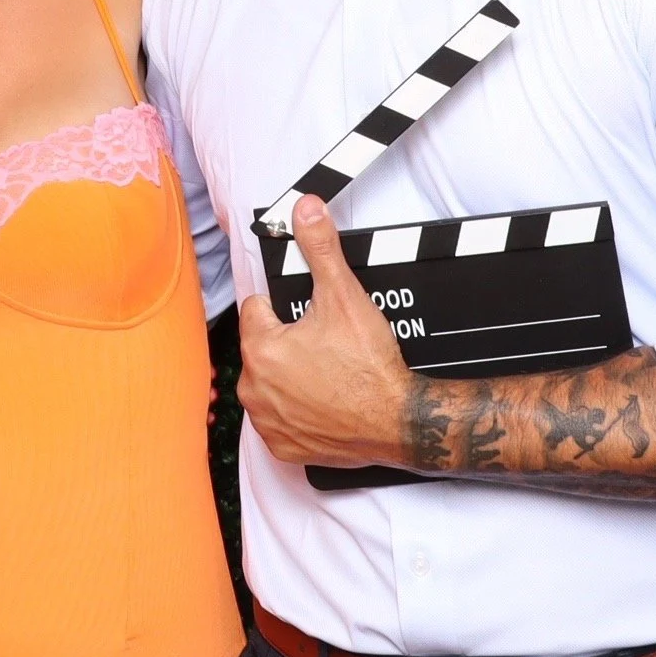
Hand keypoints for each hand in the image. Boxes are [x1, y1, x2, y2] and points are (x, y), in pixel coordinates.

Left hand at [236, 196, 410, 470]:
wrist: (402, 423)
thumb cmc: (371, 367)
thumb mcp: (344, 296)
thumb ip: (320, 247)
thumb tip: (305, 208)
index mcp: (260, 349)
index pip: (258, 309)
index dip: (286, 309)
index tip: (312, 318)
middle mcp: (254, 388)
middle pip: (262, 346)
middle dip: (287, 342)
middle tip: (324, 348)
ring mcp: (267, 422)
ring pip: (268, 381)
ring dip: (288, 376)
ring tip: (325, 374)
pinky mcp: (283, 448)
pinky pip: (278, 418)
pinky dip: (295, 411)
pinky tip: (321, 402)